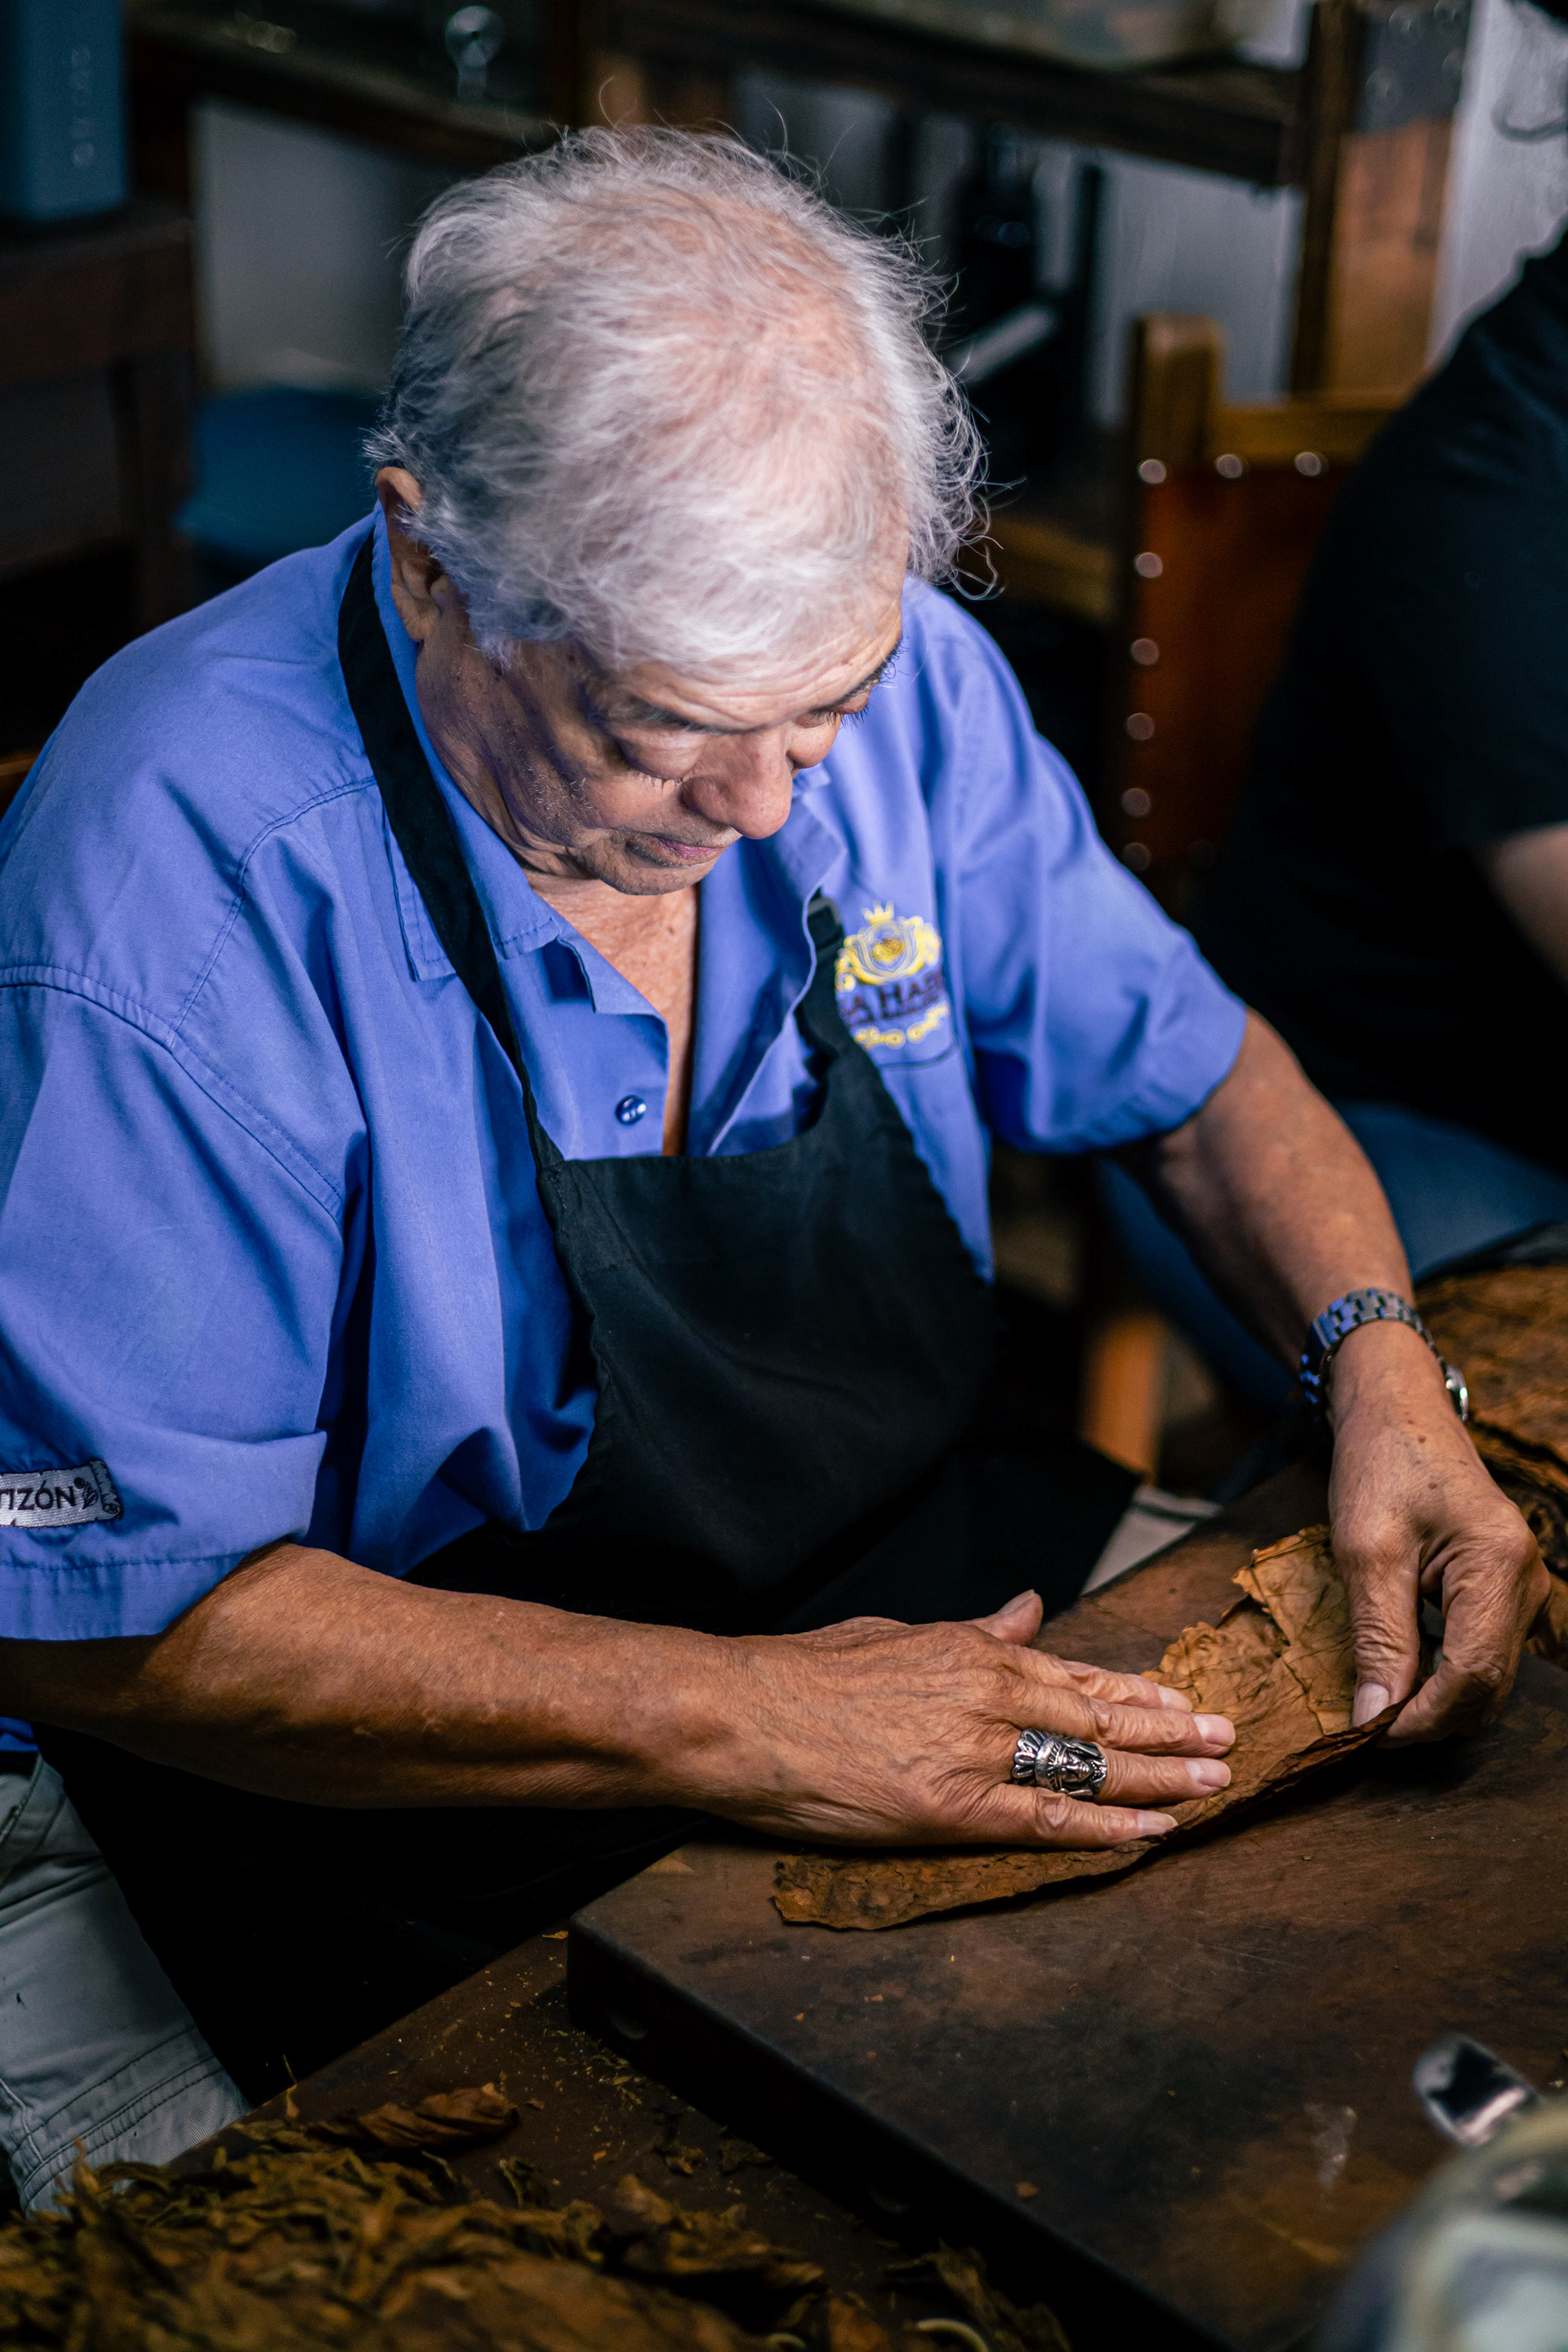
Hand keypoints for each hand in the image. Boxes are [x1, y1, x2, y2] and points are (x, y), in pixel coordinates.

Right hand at [700, 1590, 1234, 1848]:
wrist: (744, 1714)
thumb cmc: (806, 1673)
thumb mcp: (896, 1632)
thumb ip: (970, 1629)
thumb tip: (1025, 1608)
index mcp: (973, 1650)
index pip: (1075, 1672)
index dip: (1136, 1692)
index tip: (1181, 1699)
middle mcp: (988, 1695)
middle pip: (1099, 1718)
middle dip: (1170, 1732)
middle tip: (1227, 1739)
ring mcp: (975, 1751)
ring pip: (1089, 1766)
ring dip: (1160, 1777)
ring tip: (1214, 1783)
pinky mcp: (953, 1807)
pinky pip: (1048, 1821)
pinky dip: (1107, 1829)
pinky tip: (1152, 1835)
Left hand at [1329, 1320, 1547, 1741]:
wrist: (1397, 1410)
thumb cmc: (1380, 1465)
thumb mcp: (1366, 1551)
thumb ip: (1378, 1638)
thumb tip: (1376, 1718)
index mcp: (1498, 1565)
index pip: (1473, 1676)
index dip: (1423, 1718)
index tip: (1368, 1736)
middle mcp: (1526, 1581)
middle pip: (1487, 1686)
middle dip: (1430, 1718)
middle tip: (1366, 1729)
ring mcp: (1521, 1586)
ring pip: (1488, 1677)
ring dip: (1436, 1702)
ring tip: (1376, 1705)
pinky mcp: (1504, 1588)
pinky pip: (1482, 1653)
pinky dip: (1443, 1675)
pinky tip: (1399, 1673)